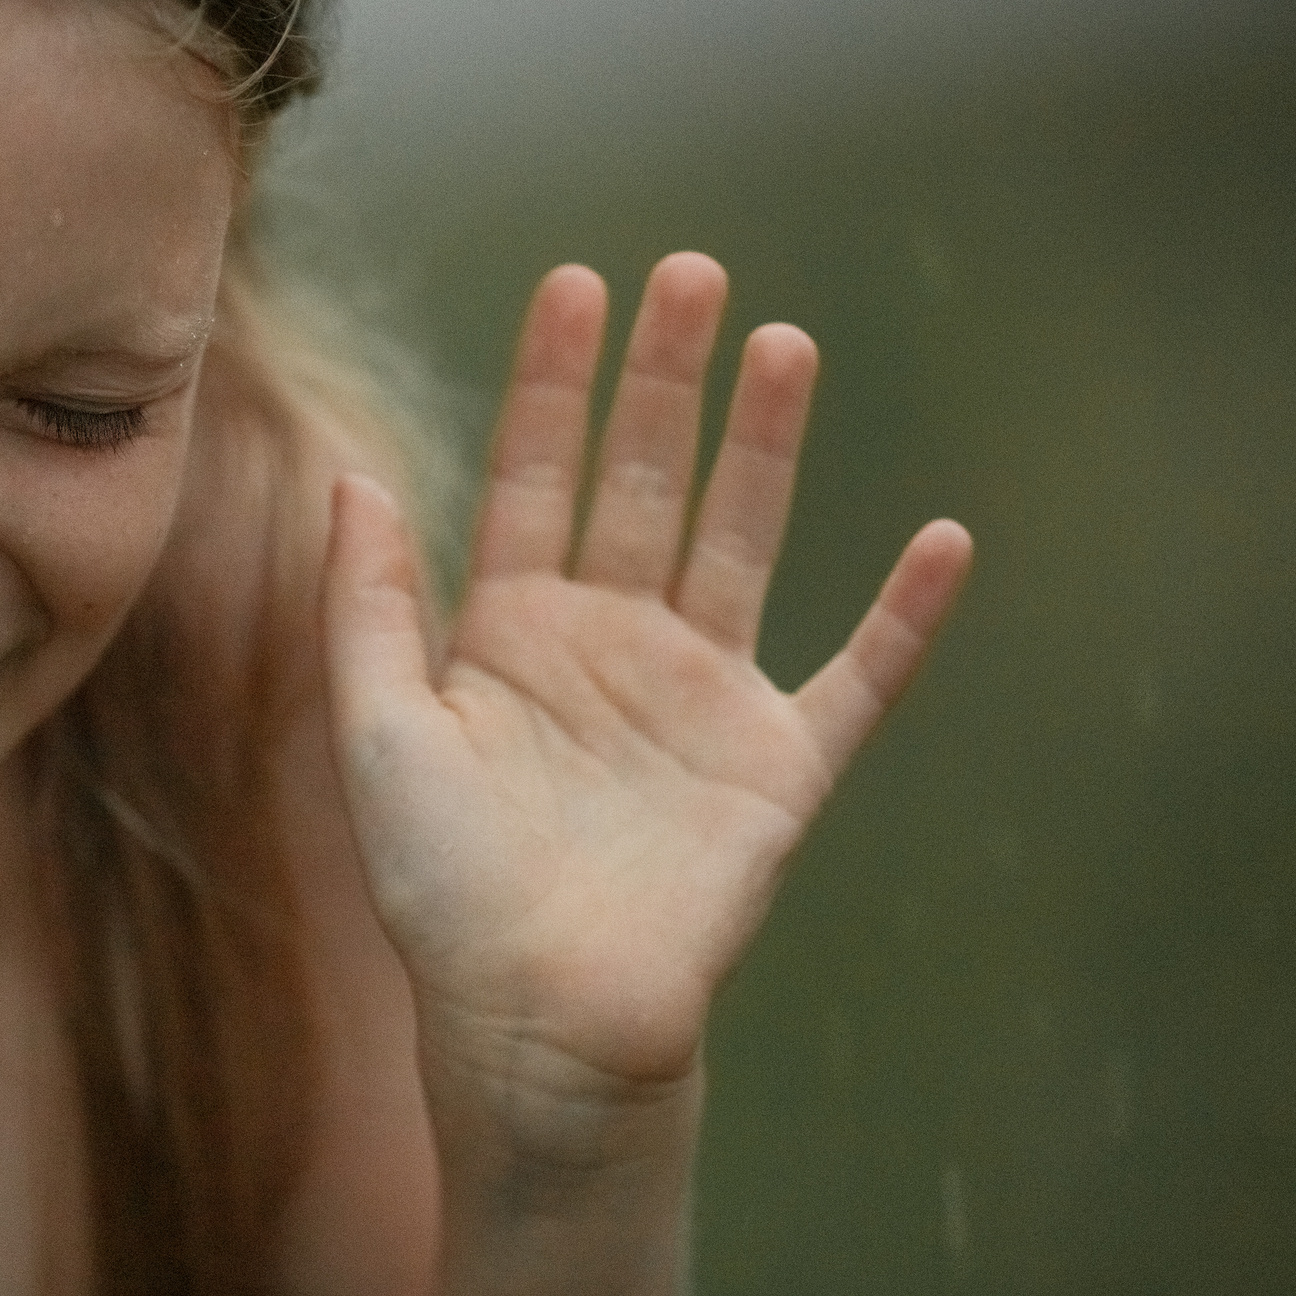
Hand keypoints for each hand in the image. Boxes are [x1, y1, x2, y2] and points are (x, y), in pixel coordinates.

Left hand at [323, 254, 970, 1138]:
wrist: (534, 1022)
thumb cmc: (442, 890)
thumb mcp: (379, 731)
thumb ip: (368, 603)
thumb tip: (353, 473)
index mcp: (511, 629)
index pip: (537, 472)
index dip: (553, 380)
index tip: (575, 282)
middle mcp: (610, 642)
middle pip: (646, 481)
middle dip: (665, 379)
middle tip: (689, 273)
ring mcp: (699, 697)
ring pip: (744, 542)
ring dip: (766, 448)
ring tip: (785, 343)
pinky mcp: (775, 768)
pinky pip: (855, 680)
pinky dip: (902, 620)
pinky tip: (943, 542)